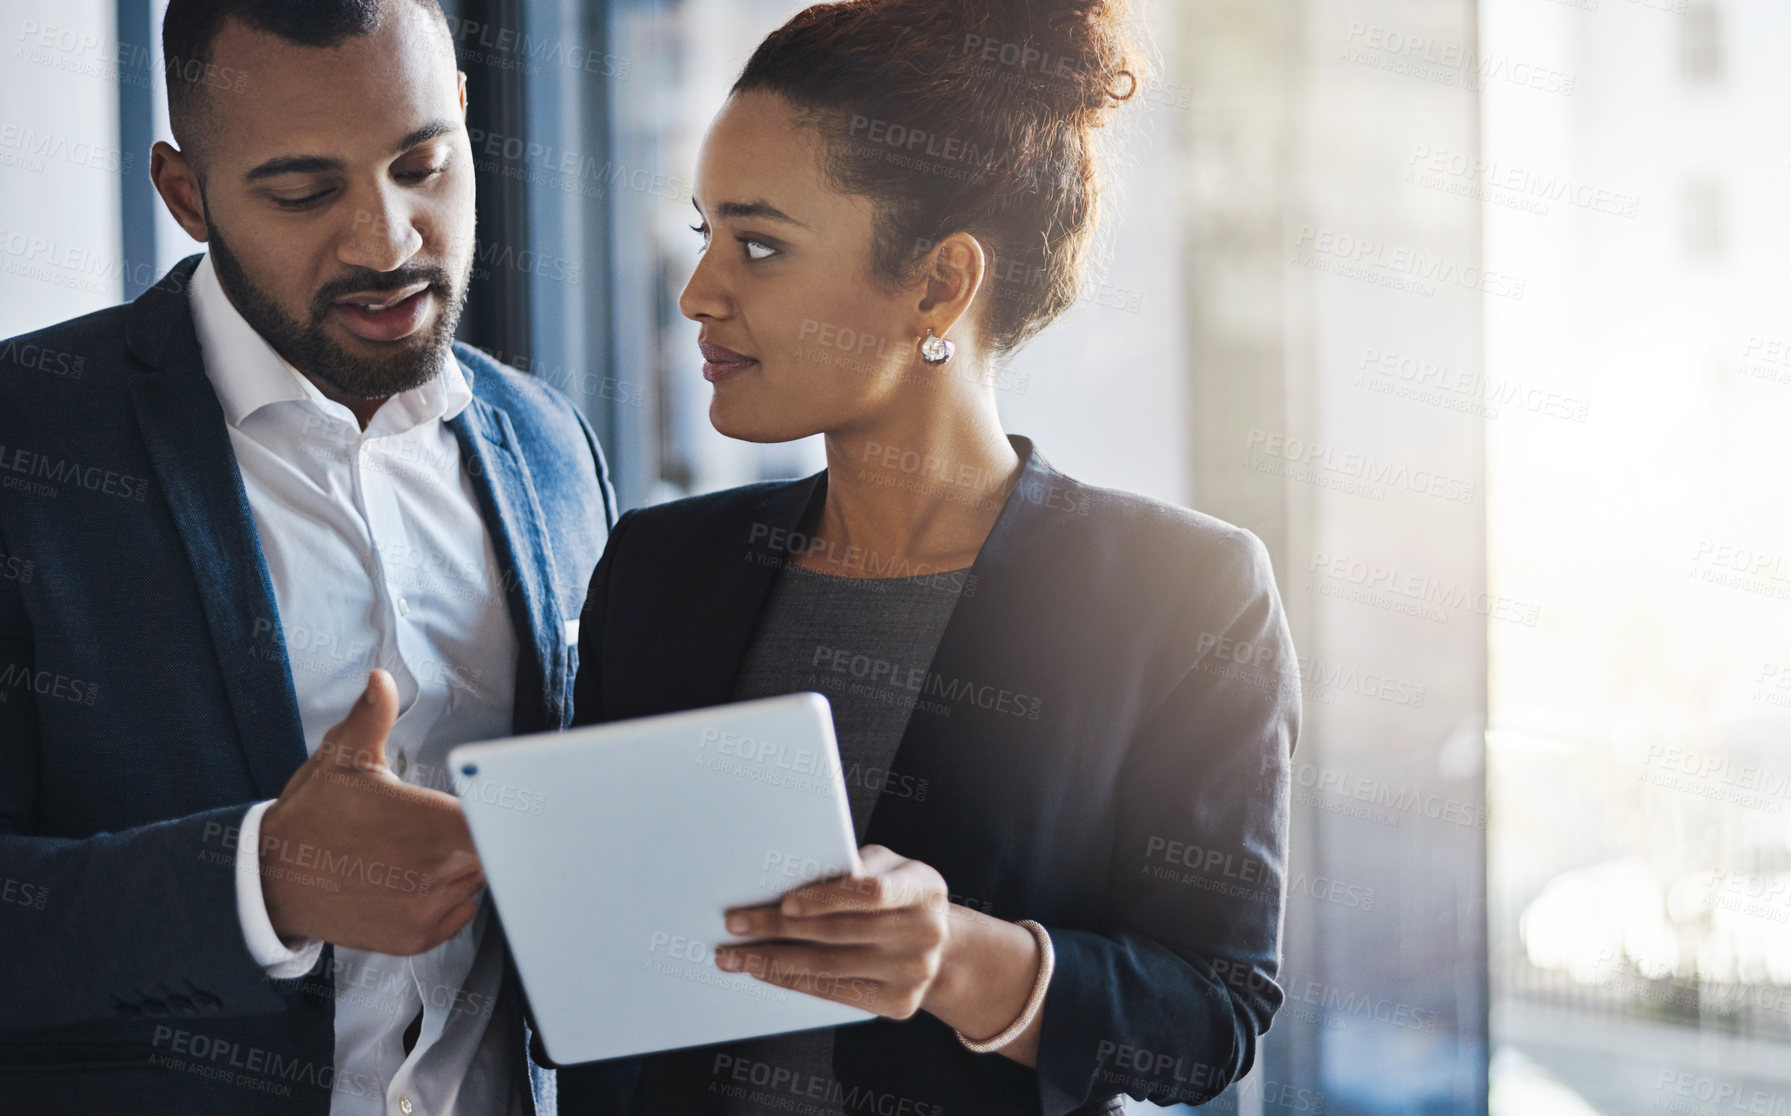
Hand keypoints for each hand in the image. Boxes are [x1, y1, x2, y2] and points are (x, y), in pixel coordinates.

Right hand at [258, 670, 485, 954]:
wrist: (270, 881)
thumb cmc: (313, 815)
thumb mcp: (342, 758)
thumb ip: (373, 717)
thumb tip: (381, 681)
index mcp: (428, 822)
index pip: (498, 821)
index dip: (503, 812)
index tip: (497, 805)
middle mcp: (434, 872)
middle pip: (494, 851)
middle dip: (481, 835)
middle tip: (451, 824)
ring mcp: (426, 910)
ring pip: (478, 882)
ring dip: (465, 867)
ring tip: (424, 852)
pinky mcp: (416, 939)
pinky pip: (459, 914)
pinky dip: (450, 899)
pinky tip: (419, 880)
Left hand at [716, 844, 1048, 1064]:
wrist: (944, 948)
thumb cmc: (900, 894)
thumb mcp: (891, 867)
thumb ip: (855, 867)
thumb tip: (791, 872)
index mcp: (924, 889)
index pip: (871, 893)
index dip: (827, 898)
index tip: (785, 901)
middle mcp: (924, 933)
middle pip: (840, 932)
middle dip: (779, 927)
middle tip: (736, 923)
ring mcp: (913, 973)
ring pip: (830, 966)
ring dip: (774, 960)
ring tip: (735, 954)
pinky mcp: (898, 1003)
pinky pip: (834, 991)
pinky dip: (794, 981)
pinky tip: (764, 971)